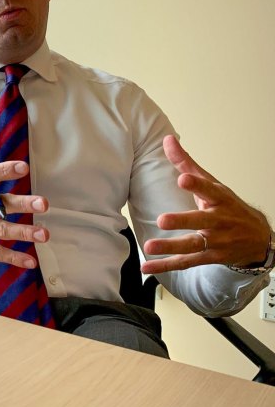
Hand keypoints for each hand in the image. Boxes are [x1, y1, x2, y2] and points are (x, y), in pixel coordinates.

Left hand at [141, 135, 270, 273]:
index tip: (183, 178)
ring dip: (171, 248)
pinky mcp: (209, 257)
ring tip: (149, 247)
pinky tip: (147, 267)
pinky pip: (186, 263)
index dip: (197, 184)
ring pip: (193, 246)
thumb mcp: (212, 184)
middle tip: (163, 219)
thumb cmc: (228, 207)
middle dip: (183, 221)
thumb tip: (167, 139)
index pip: (209, 190)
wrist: (258, 239)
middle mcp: (219, 222)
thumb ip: (186, 163)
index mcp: (220, 199)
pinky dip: (165, 266)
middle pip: (201, 221)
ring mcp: (215, 242)